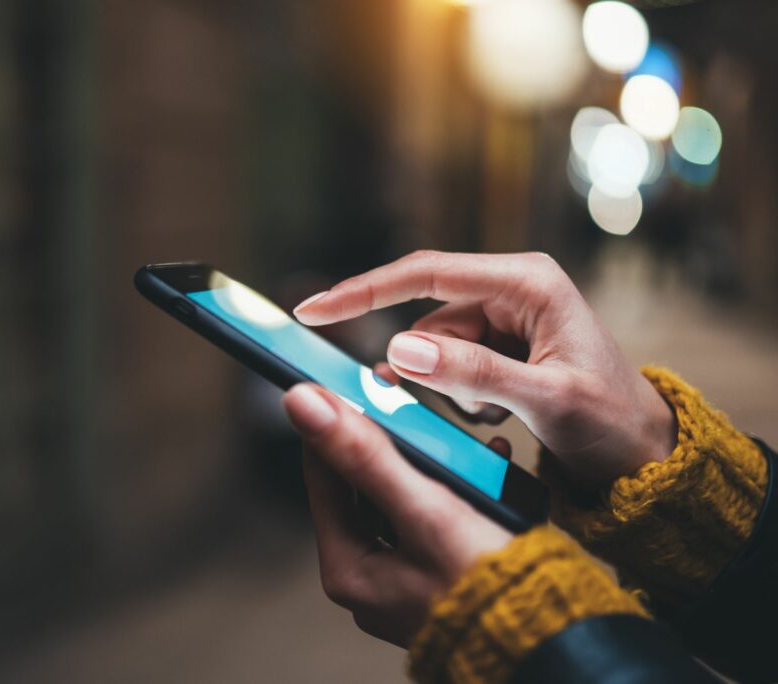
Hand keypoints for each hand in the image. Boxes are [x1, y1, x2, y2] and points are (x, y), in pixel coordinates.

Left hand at [283, 383, 512, 646]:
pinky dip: (457, 486)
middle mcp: (368, 577)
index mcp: (348, 568)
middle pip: (363, 483)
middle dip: (390, 438)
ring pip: (402, 495)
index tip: (349, 379)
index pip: (323, 472)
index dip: (335, 420)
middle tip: (403, 396)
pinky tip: (488, 462)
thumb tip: (301, 403)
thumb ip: (363, 454)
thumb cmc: (489, 584)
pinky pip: (436, 515)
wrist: (554, 641)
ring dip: (429, 459)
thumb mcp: (423, 509)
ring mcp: (403, 580)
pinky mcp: (440, 576)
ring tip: (451, 427)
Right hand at [294, 251, 676, 486]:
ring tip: (502, 413)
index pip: (427, 274)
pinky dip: (460, 394)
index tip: (315, 309)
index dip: (365, 291)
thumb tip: (399, 350)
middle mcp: (511, 289)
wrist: (642, 454)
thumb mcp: (547, 399)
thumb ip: (474, 372)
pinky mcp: (498, 345)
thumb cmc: (611, 422)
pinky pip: (449, 365)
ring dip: (452, 388)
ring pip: (434, 348)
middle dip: (433, 368)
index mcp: (527, 282)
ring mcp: (503, 317)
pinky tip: (497, 412)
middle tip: (475, 407)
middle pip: (428, 318)